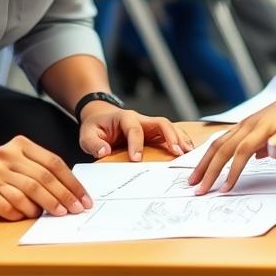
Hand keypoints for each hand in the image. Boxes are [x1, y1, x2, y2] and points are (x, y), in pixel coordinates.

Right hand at [0, 135, 90, 220]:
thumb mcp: (20, 166)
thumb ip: (42, 172)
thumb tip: (74, 194)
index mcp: (20, 145)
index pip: (53, 163)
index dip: (72, 183)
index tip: (84, 199)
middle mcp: (5, 154)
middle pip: (42, 178)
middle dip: (63, 196)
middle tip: (75, 210)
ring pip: (27, 192)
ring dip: (44, 207)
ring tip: (54, 214)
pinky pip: (8, 206)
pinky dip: (21, 214)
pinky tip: (26, 216)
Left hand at [78, 102, 193, 160]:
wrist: (101, 116)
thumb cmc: (96, 126)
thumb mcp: (87, 134)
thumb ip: (93, 143)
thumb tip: (104, 151)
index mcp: (125, 118)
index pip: (134, 129)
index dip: (136, 143)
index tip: (137, 159)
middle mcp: (141, 119)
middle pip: (161, 122)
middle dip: (170, 136)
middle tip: (177, 152)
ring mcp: (149, 125)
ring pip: (169, 127)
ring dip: (180, 139)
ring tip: (188, 153)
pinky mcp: (154, 132)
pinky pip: (170, 133)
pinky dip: (180, 141)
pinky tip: (187, 151)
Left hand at [188, 81, 275, 194]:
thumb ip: (265, 144)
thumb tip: (258, 156)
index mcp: (247, 125)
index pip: (218, 143)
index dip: (205, 160)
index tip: (197, 176)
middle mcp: (245, 124)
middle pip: (215, 148)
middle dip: (201, 169)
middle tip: (191, 186)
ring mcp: (253, 126)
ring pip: (224, 151)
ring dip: (212, 173)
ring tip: (204, 190)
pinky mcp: (263, 129)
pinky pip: (242, 153)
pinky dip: (232, 171)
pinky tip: (227, 185)